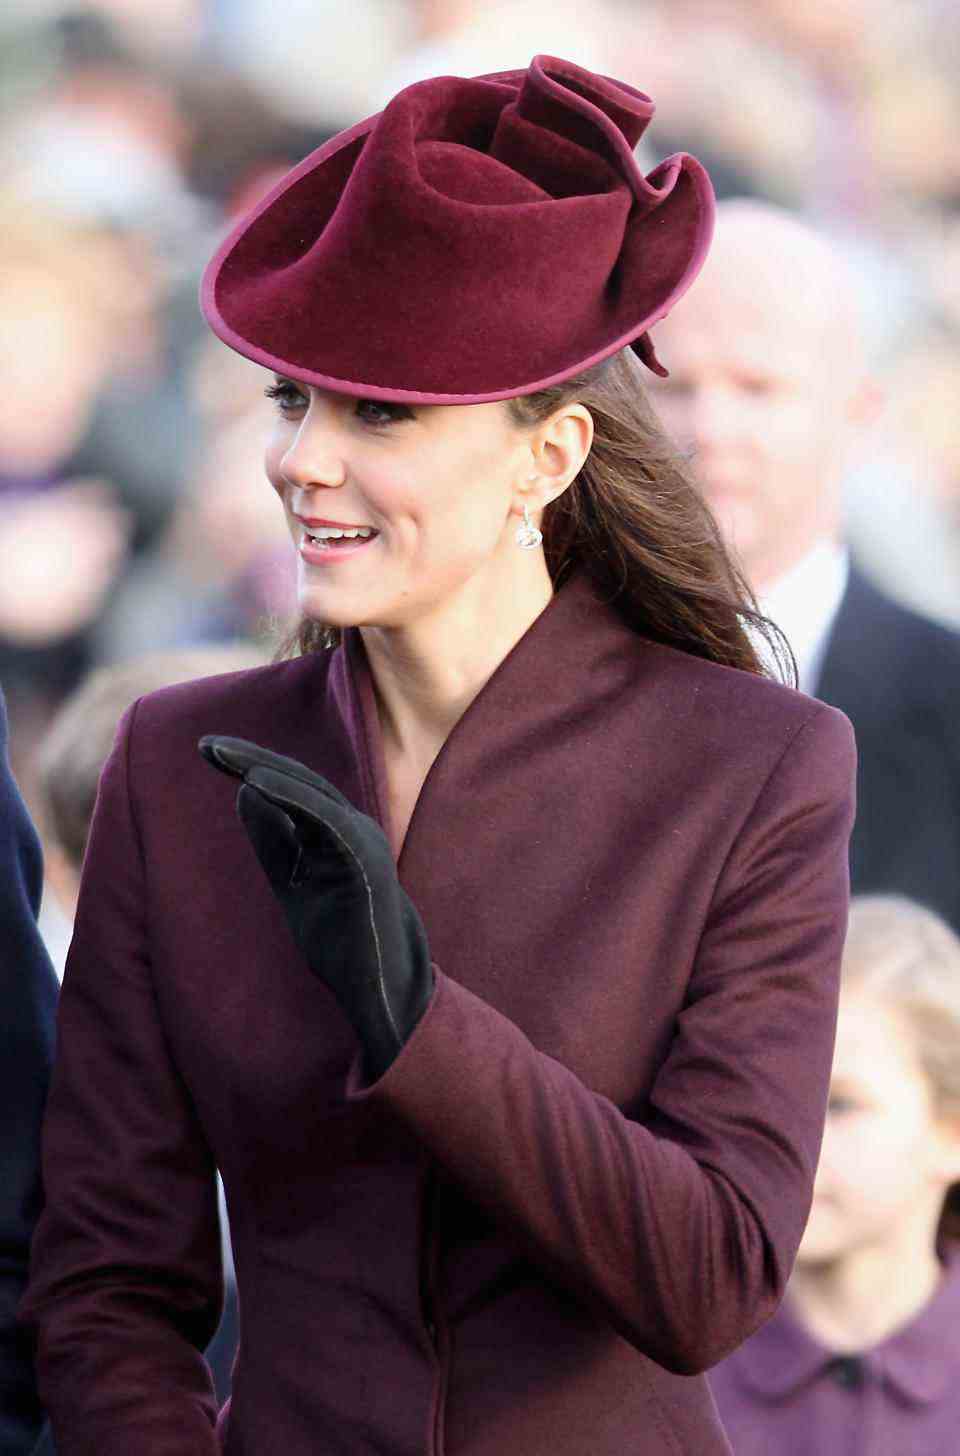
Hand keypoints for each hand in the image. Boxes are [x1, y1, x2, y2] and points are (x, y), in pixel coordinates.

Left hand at [198, 735, 432, 1079]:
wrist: (382, 986)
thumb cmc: (343, 940)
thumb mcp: (293, 883)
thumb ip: (272, 841)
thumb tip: (245, 791)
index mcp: (336, 832)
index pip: (291, 788)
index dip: (251, 766)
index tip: (210, 751)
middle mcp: (351, 827)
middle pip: (297, 780)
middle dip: (249, 759)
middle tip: (205, 745)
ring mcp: (361, 839)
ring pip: (307, 791)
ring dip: (261, 768)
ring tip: (221, 754)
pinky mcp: (363, 857)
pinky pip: (322, 817)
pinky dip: (288, 795)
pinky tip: (253, 781)